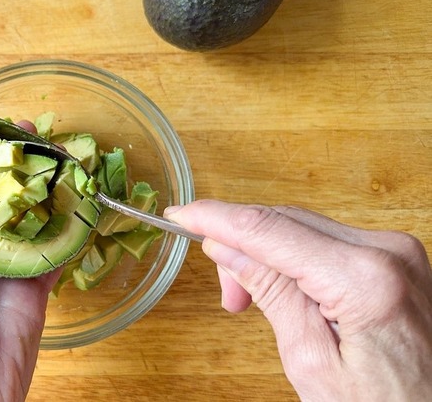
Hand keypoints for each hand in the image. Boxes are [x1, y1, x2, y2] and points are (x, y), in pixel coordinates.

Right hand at [165, 200, 431, 400]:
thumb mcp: (311, 361)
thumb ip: (271, 293)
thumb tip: (225, 248)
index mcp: (363, 279)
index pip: (267, 229)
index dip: (215, 218)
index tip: (179, 214)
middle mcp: (385, 249)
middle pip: (284, 221)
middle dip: (239, 246)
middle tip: (228, 296)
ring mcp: (396, 249)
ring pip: (302, 227)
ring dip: (265, 253)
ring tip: (250, 300)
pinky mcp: (396, 257)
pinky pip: (326, 239)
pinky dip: (294, 257)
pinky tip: (283, 287)